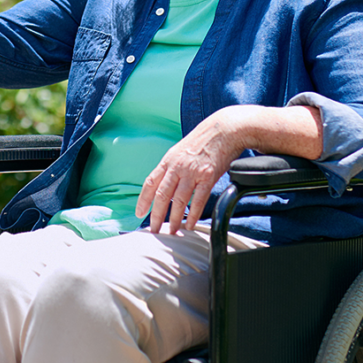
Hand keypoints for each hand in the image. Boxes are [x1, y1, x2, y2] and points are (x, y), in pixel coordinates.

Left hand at [136, 111, 238, 234]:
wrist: (223, 130)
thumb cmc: (202, 141)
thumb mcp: (179, 151)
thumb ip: (171, 168)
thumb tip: (164, 186)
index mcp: (168, 161)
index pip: (150, 183)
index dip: (143, 200)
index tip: (139, 213)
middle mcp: (177, 167)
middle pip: (161, 196)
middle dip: (156, 216)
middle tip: (154, 231)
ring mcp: (192, 172)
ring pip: (178, 201)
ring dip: (174, 219)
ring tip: (172, 232)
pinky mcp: (208, 177)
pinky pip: (198, 200)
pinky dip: (193, 215)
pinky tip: (190, 224)